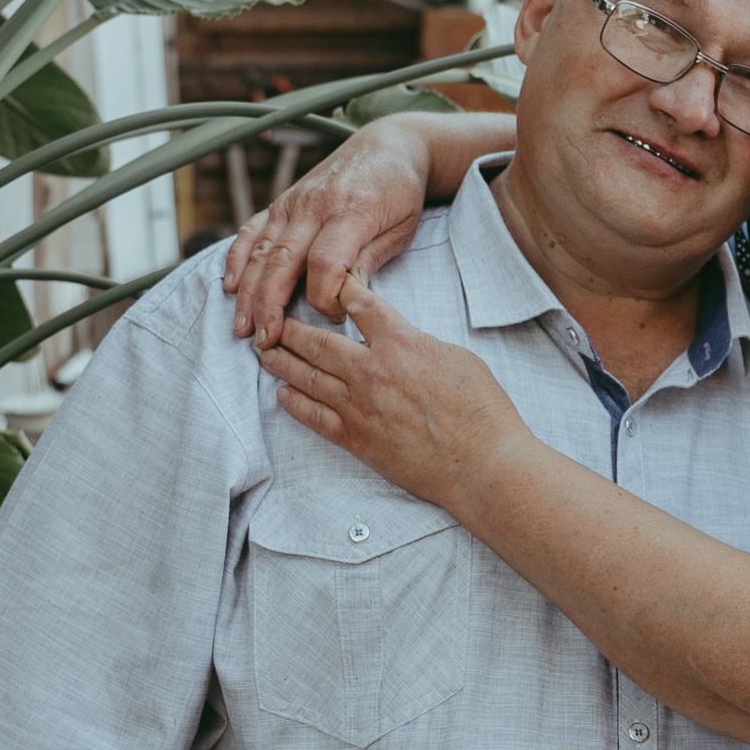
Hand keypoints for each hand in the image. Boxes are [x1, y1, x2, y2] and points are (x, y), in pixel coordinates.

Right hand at [223, 120, 430, 360]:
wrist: (387, 146)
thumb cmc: (399, 192)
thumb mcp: (402, 228)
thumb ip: (372, 260)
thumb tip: (347, 298)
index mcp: (352, 212)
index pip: (326, 263)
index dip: (325, 299)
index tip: (335, 318)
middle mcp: (315, 205)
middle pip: (283, 262)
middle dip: (269, 306)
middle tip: (264, 341)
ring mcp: (293, 202)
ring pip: (261, 251)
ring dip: (248, 291)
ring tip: (242, 327)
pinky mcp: (282, 202)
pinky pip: (252, 230)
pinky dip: (237, 257)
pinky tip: (229, 284)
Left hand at [266, 276, 532, 512]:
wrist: (483, 464)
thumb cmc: (483, 411)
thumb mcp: (459, 357)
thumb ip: (420, 343)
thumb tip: (402, 339)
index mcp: (401, 343)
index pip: (358, 303)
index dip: (338, 289)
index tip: (324, 284)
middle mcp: (372, 370)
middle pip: (318, 341)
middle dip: (291, 328)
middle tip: (273, 321)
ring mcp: (359, 407)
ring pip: (307, 377)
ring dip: (282, 362)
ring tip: (266, 353)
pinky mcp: (356, 439)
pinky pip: (313, 417)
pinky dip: (294, 403)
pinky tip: (282, 394)